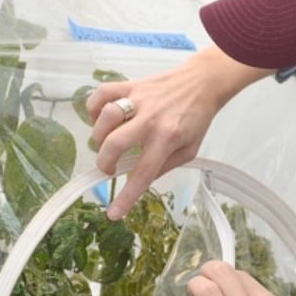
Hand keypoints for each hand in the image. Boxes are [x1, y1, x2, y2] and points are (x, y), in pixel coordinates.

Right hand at [87, 46, 271, 219]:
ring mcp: (138, 99)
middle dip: (104, 163)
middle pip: (114, 144)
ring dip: (98, 135)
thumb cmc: (196, 118)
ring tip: (105, 142)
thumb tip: (138, 180)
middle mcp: (150, 119)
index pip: (143, 173)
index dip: (126, 197)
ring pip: (106, 117)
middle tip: (108, 168)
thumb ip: (164, 166)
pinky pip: (102, 94)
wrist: (202, 82)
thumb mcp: (189, 150)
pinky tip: (99, 118)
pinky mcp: (129, 84)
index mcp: (167, 139)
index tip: (113, 213)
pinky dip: (93, 108)